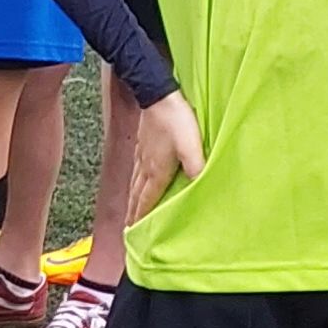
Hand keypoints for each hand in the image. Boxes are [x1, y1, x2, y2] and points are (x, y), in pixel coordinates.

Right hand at [126, 90, 206, 220]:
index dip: (141, 217)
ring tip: (129, 211)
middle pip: (136, 195)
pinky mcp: (142, 144)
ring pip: (134, 183)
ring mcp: (142, 155)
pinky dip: (133, 182)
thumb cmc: (176, 121)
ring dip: (131, 199)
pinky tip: (135, 181)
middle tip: (128, 228)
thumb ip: (196, 167)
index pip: (147, 199)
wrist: (158, 95)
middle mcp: (145, 166)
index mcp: (157, 170)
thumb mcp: (191, 145)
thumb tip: (200, 188)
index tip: (134, 232)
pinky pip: (135, 170)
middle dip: (132, 212)